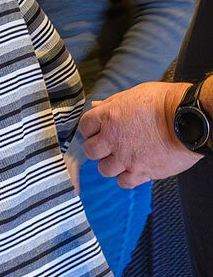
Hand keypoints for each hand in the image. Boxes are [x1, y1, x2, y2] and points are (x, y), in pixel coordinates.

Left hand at [79, 81, 204, 187]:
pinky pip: (124, 182)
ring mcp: (126, 158)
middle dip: (98, 148)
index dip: (91, 128)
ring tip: (123, 158)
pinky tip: (134, 169)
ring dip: (111, 164)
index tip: (98, 130)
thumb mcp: (134, 94)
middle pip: (90, 150)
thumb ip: (112, 103)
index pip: (84, 126)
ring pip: (104, 169)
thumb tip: (97, 106)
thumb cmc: (167, 103)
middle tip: (109, 146)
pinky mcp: (142, 172)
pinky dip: (127, 178)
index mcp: (109, 117)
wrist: (191, 120)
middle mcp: (113, 139)